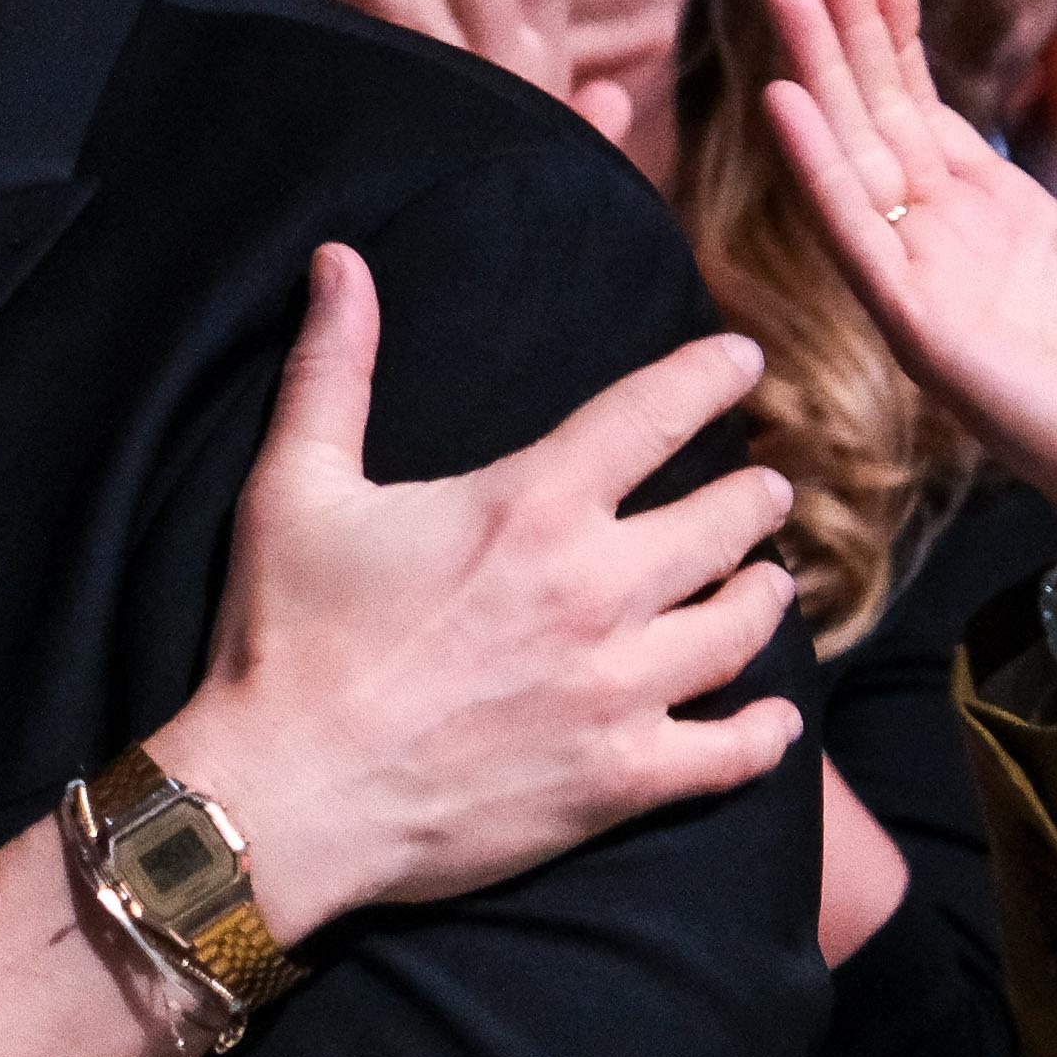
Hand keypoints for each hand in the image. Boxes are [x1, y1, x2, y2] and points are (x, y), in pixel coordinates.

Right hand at [151, 243, 802, 941]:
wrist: (285, 797)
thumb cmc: (284, 638)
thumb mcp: (294, 486)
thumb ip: (333, 368)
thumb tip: (340, 259)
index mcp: (530, 506)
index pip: (655, 412)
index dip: (710, 376)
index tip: (744, 362)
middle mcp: (598, 589)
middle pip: (727, 521)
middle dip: (754, 497)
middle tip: (763, 492)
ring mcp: (620, 688)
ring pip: (744, 627)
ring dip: (764, 596)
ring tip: (767, 584)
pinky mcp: (621, 777)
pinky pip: (734, 752)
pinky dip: (764, 733)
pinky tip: (772, 719)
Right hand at [761, 0, 1056, 668]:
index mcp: (1001, 214)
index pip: (928, 107)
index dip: (899, 35)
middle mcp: (944, 236)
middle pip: (878, 111)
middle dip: (846, 27)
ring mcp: (919, 274)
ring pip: (852, 151)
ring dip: (814, 69)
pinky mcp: (911, 318)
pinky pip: (851, 229)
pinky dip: (815, 165)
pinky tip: (785, 99)